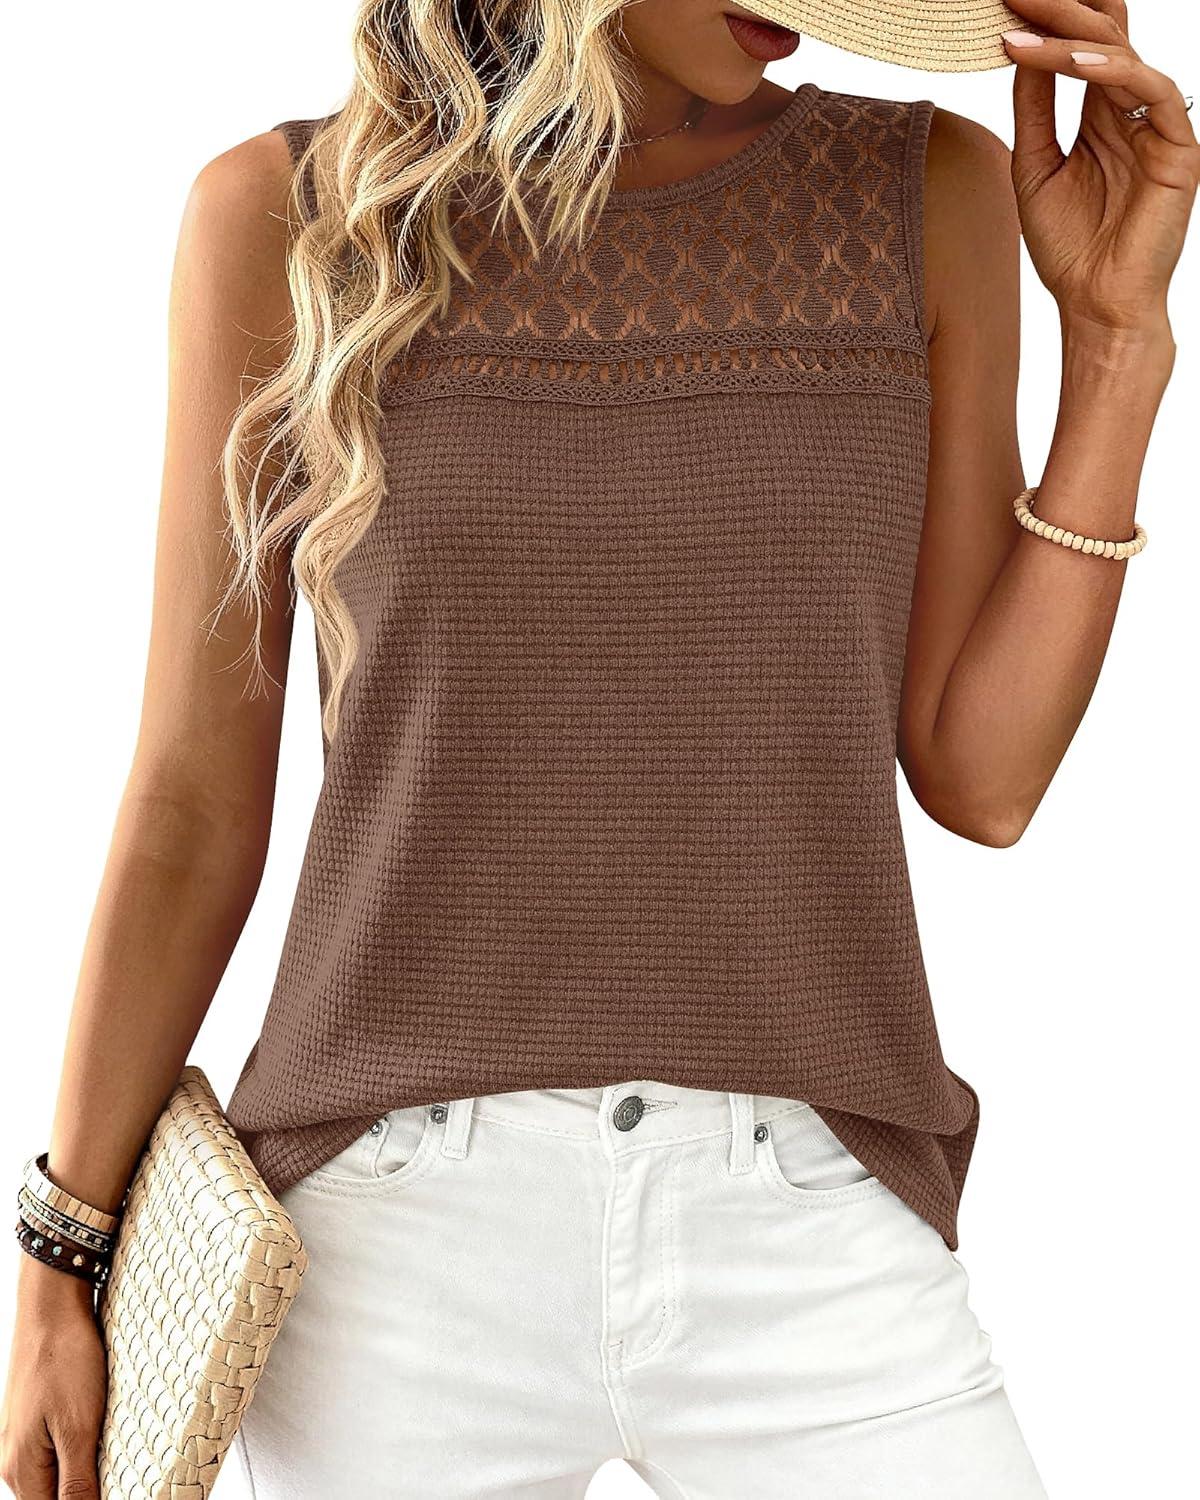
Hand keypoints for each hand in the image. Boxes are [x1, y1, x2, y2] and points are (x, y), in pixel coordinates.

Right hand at [0, 1260, 105, 1498]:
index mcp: (21, 1470)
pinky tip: (100, 1443)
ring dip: (83, 1478)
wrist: (52, 1306)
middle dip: (85, 1494)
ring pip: (53, 1479)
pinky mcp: (35, 1420)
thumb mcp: (78, 1426)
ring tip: (115, 1460)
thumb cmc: (64, 1359)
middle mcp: (14, 1461)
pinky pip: (55, 1455)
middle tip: (120, 1471)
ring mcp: (21, 1439)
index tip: (125, 1491)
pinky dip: (78, 1456)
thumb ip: (77, 1482)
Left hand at [1000, 0, 1198, 335]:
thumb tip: (1019, 47)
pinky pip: (1152, 91)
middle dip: (1059, 7)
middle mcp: (1133, 110)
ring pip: (1123, 55)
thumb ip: (1033, 108)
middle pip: (1105, 34)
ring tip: (1026, 22)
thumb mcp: (1034, 166)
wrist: (1095, 305)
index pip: (1083, 43)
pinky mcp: (1179, 148)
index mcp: (1102, 112)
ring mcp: (1159, 126)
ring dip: (1072, 34)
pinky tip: (1073, 61)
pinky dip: (1112, 71)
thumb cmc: (1069, 247)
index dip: (1049, 17)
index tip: (1002, 2)